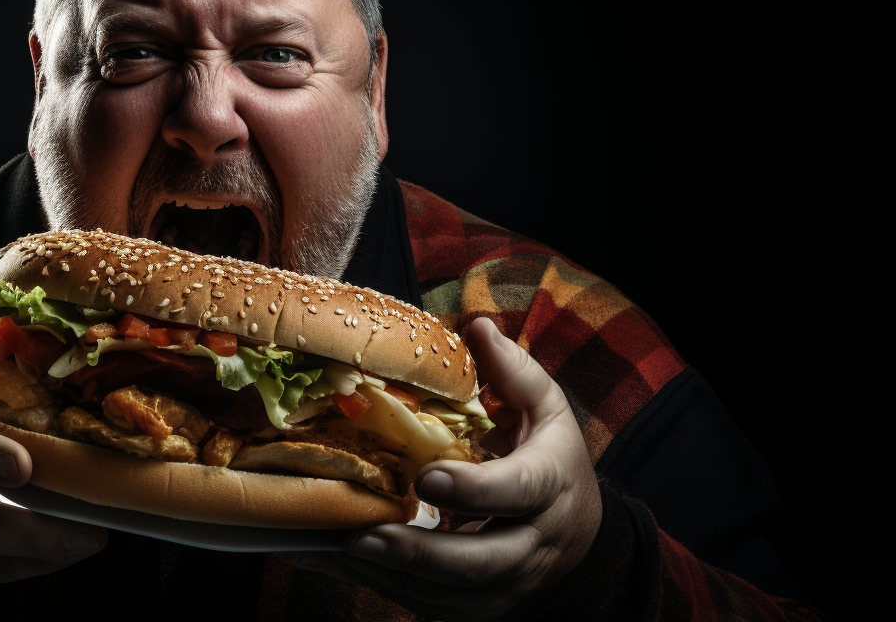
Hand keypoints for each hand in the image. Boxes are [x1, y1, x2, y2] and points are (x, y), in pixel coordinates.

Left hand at [279, 317, 600, 620]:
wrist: (582, 540)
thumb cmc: (552, 464)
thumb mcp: (546, 412)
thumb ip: (513, 373)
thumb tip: (476, 325)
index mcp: (550, 489)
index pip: (517, 492)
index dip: (474, 490)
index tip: (426, 478)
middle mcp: (532, 546)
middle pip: (478, 562)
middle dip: (417, 552)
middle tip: (361, 533)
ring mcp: (506, 587)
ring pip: (448, 594)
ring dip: (389, 575)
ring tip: (336, 549)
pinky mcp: (479, 610)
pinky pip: (428, 607)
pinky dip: (383, 587)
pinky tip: (337, 563)